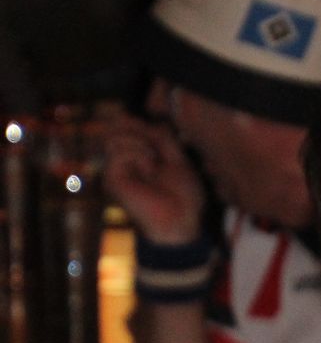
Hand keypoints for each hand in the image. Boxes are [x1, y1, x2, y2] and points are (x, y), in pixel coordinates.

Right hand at [102, 116, 205, 243]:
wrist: (180, 220)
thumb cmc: (184, 196)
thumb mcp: (178, 160)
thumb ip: (163, 140)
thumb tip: (146, 122)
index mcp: (139, 158)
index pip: (125, 129)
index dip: (135, 122)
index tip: (154, 128)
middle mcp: (124, 163)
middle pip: (116, 129)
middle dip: (139, 130)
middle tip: (156, 148)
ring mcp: (117, 171)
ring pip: (113, 139)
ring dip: (139, 143)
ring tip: (153, 160)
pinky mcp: (113, 179)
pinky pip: (118, 152)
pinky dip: (136, 154)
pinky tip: (148, 168)